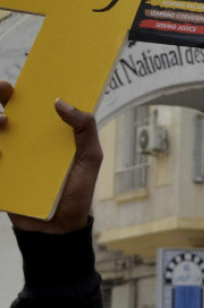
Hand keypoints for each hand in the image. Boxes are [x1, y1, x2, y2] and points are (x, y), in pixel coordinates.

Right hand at [2, 82, 101, 233]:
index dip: (25, 89)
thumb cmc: (78, 191)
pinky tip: (0, 147)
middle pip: (6, 112)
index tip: (22, 78)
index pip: (34, 105)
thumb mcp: (90, 157)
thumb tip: (61, 103)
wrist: (59, 228)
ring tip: (4, 121)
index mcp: (49, 133)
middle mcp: (26, 141)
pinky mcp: (0, 174)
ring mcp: (9, 157)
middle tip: (6, 89)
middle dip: (1, 96)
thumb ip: (84, 129)